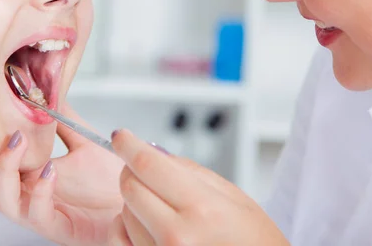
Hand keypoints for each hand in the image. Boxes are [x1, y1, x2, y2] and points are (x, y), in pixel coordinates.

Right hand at [0, 105, 122, 245]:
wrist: (136, 204)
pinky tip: (48, 170)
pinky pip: (38, 214)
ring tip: (15, 141)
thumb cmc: (109, 181)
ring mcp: (41, 213)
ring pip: (3, 201)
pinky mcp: (60, 227)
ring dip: (3, 169)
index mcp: (28, 177)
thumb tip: (50, 91)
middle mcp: (28, 196)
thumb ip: (64, 121)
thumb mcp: (84, 142)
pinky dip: (39, 192)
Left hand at [108, 129, 289, 245]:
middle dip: (133, 172)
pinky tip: (146, 224)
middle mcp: (177, 236)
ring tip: (164, 209)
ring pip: (123, 213)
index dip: (129, 145)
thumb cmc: (254, 240)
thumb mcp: (232, 195)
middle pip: (130, 187)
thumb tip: (151, 151)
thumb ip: (188, 171)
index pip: (148, 165)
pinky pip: (118, 240)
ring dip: (135, 202)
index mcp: (201, 209)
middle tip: (148, 171)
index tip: (122, 136)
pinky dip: (125, 227)